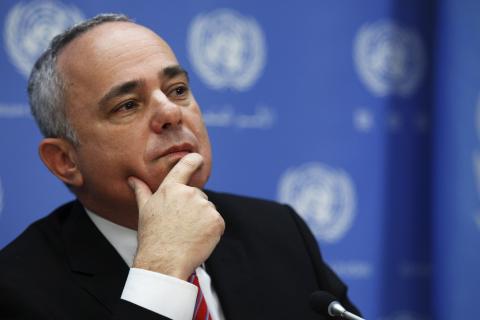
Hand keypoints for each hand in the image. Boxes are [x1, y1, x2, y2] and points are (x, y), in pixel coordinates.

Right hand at [128, 153, 224, 279]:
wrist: (164, 261)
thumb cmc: (152, 236)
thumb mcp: (144, 210)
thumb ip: (141, 191)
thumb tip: (132, 179)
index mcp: (171, 188)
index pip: (186, 165)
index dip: (194, 160)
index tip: (198, 159)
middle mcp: (190, 193)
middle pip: (198, 195)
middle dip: (193, 208)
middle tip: (180, 225)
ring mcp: (205, 207)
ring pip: (207, 209)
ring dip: (202, 219)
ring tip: (188, 233)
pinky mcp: (216, 221)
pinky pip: (217, 222)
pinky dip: (211, 230)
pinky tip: (198, 238)